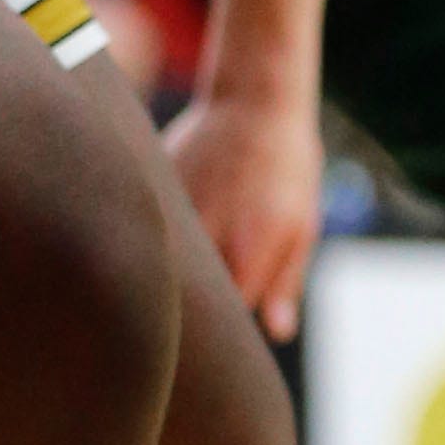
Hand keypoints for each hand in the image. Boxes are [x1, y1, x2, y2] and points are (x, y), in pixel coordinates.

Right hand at [165, 86, 324, 342]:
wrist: (254, 99)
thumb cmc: (287, 167)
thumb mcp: (301, 226)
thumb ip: (285, 282)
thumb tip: (278, 333)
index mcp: (244, 258)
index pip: (221, 325)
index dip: (219, 339)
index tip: (217, 345)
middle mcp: (202, 242)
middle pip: (180, 300)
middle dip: (181, 315)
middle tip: (183, 321)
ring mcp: (169, 215)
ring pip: (155, 266)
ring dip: (160, 277)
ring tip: (162, 283)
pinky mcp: (148, 193)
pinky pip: (143, 229)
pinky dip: (148, 239)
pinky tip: (150, 240)